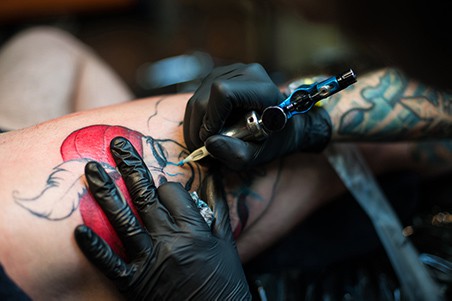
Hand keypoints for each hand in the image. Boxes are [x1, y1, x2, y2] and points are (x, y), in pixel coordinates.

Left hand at [74, 137, 250, 300]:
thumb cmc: (223, 280)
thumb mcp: (226, 241)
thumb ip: (218, 205)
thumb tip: (213, 175)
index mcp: (194, 228)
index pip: (171, 192)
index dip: (166, 186)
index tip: (164, 191)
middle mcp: (170, 239)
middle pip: (146, 195)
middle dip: (131, 167)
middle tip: (117, 144)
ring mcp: (150, 260)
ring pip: (124, 220)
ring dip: (106, 193)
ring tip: (92, 170)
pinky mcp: (134, 283)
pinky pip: (111, 263)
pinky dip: (95, 248)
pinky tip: (79, 231)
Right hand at [183, 63, 331, 169]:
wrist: (283, 123)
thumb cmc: (274, 139)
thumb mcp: (260, 154)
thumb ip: (237, 153)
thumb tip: (208, 143)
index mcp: (262, 89)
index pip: (223, 92)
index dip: (211, 118)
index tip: (210, 139)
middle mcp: (246, 73)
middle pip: (205, 97)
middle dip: (198, 127)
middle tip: (201, 149)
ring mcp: (231, 71)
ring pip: (197, 97)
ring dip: (194, 124)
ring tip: (203, 143)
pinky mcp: (219, 75)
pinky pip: (197, 96)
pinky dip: (196, 118)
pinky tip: (205, 132)